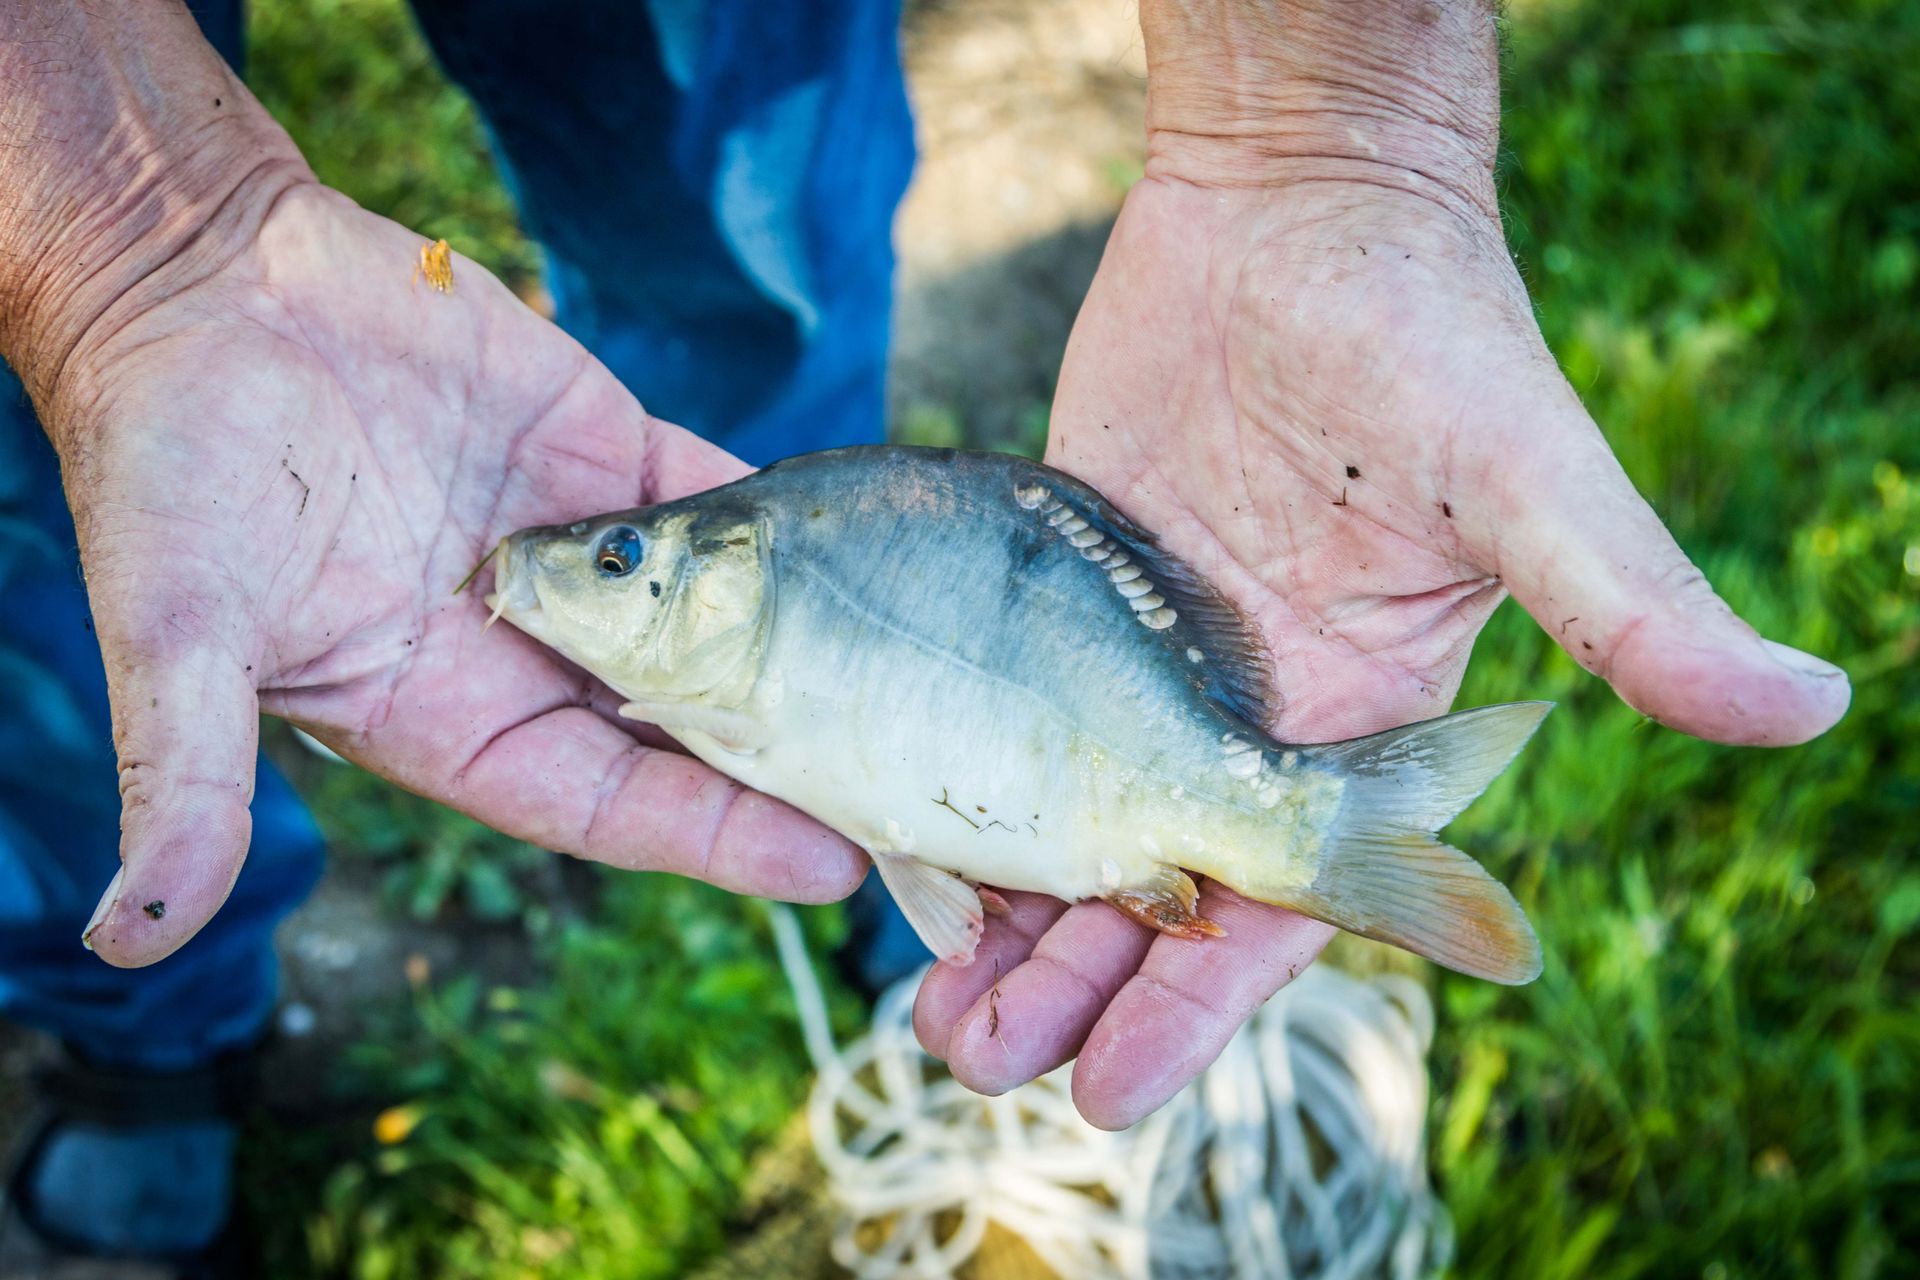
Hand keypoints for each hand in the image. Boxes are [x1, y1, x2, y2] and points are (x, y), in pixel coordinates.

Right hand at [43, 177, 865, 965]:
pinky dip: (793, 526)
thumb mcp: (174, 633)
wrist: (205, 286)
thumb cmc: (170, 465)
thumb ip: (188, 775)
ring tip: (931, 696)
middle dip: (792, 769)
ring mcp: (585, 554)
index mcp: (445, 713)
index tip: (824, 865)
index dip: (710, 834)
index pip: (602, 801)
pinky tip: (880, 553)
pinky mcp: (610, 456)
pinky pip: (721, 503)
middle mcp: (532, 650)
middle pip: (686, 729)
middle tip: (920, 805)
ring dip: (817, 655)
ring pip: (722, 621)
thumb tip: (132, 939)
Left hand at [913, 1, 1848, 1127]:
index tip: (1111, 1092)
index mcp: (1361, 725)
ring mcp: (1147, 658)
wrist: (1294, 204)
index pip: (1277, 903)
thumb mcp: (1525, 475)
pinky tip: (894, 850)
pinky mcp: (1068, 596)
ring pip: (1066, 818)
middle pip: (1153, 887)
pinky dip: (960, 789)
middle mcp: (1251, 712)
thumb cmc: (1426, 327)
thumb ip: (1632, 603)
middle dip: (1076, 983)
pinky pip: (1005, 717)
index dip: (1198, 1005)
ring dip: (1007, 914)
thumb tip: (1814, 706)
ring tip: (928, 1009)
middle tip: (973, 1061)